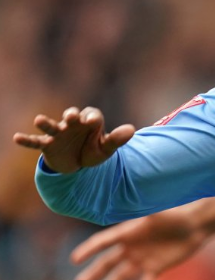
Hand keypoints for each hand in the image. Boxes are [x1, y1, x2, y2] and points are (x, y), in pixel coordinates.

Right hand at [12, 106, 134, 172]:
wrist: (78, 164)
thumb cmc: (93, 151)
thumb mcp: (106, 149)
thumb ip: (117, 140)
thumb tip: (132, 130)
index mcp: (90, 122)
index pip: (93, 115)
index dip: (93, 118)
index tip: (94, 122)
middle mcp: (73, 124)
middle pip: (72, 115)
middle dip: (71, 115)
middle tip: (71, 117)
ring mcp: (59, 134)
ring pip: (52, 126)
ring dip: (46, 123)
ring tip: (38, 120)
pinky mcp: (48, 145)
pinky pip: (36, 142)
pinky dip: (27, 140)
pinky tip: (16, 138)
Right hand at [71, 204, 212, 279]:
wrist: (195, 225)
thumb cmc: (176, 214)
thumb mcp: (158, 212)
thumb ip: (143, 210)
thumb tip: (131, 198)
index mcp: (128, 232)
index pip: (103, 242)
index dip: (88, 249)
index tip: (73, 259)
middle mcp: (131, 247)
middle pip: (107, 263)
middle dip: (93, 275)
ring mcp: (142, 259)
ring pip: (121, 276)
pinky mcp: (156, 268)